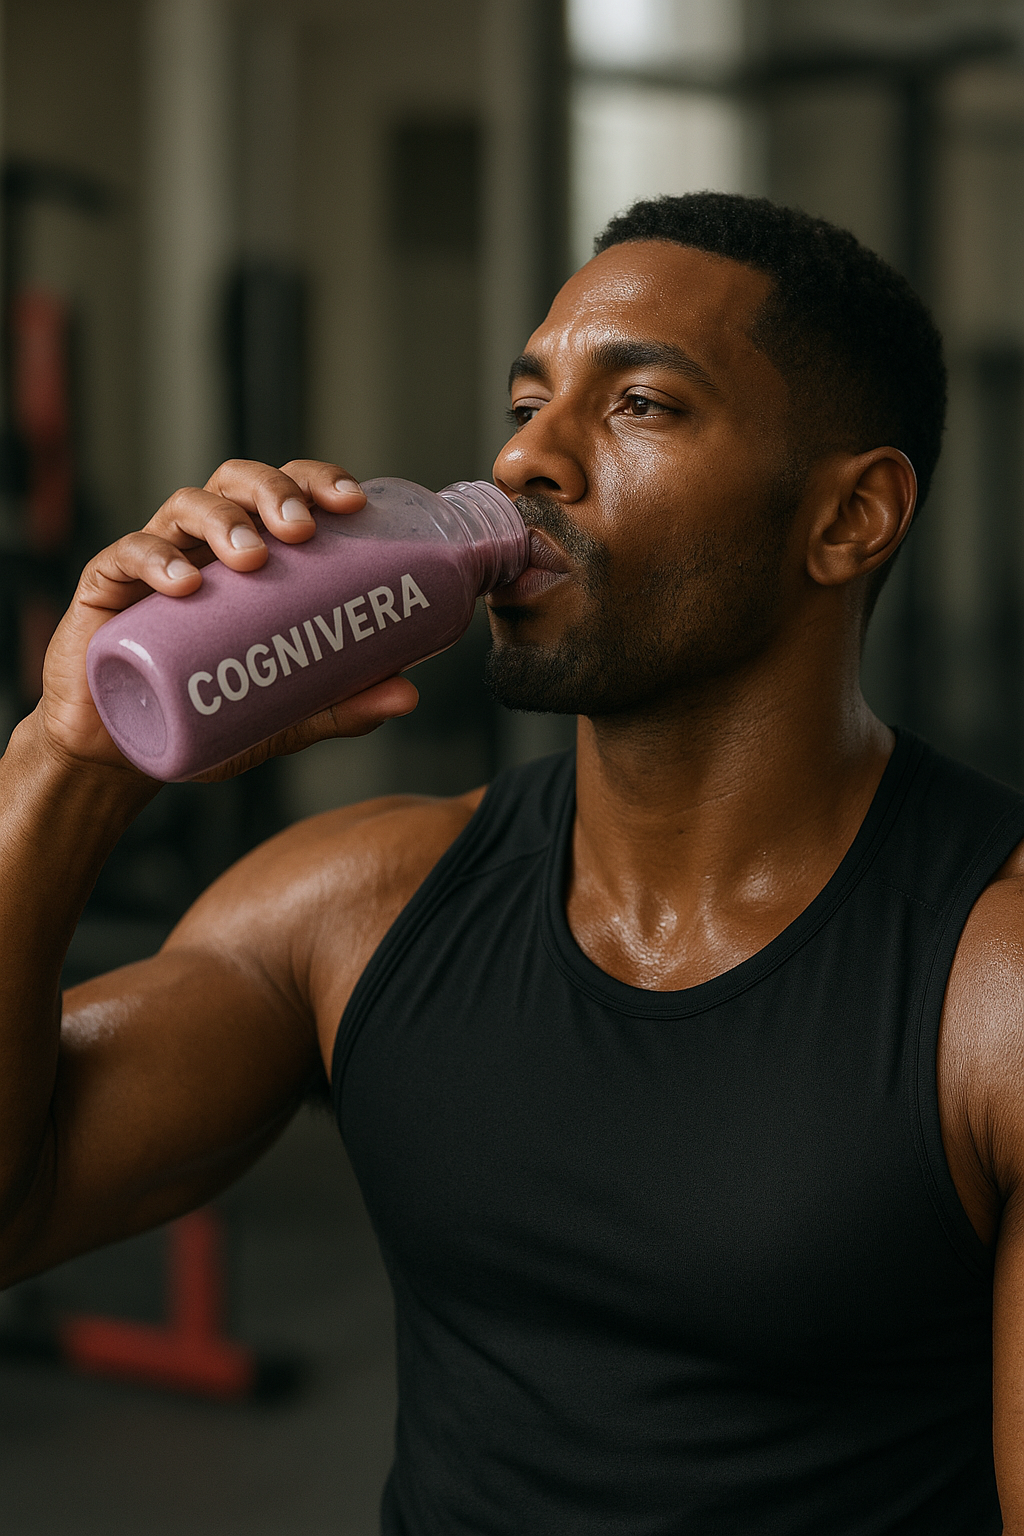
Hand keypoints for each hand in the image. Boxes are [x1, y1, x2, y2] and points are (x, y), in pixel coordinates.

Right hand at [36, 459, 419, 775]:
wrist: (128, 749)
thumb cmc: (207, 710)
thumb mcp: (284, 711)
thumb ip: (341, 703)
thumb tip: (407, 694)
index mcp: (251, 555)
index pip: (286, 493)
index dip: (318, 481)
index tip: (354, 502)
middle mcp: (205, 544)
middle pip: (238, 482)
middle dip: (275, 491)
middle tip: (302, 529)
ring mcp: (155, 560)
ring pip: (187, 506)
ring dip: (224, 520)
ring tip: (252, 557)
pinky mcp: (107, 587)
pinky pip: (126, 555)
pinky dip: (156, 560)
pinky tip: (185, 584)